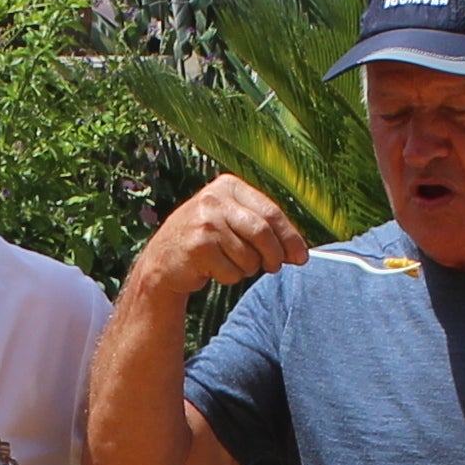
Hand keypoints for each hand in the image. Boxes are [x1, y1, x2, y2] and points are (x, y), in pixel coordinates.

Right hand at [137, 175, 314, 300]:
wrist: (163, 260)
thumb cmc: (207, 241)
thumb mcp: (232, 221)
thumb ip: (263, 228)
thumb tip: (300, 252)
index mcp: (228, 186)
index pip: (271, 212)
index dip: (290, 237)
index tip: (302, 256)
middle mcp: (214, 199)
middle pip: (263, 232)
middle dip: (274, 255)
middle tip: (274, 267)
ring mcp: (204, 222)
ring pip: (249, 256)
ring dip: (247, 269)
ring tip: (231, 263)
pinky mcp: (198, 247)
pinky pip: (232, 272)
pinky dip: (230, 277)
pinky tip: (213, 270)